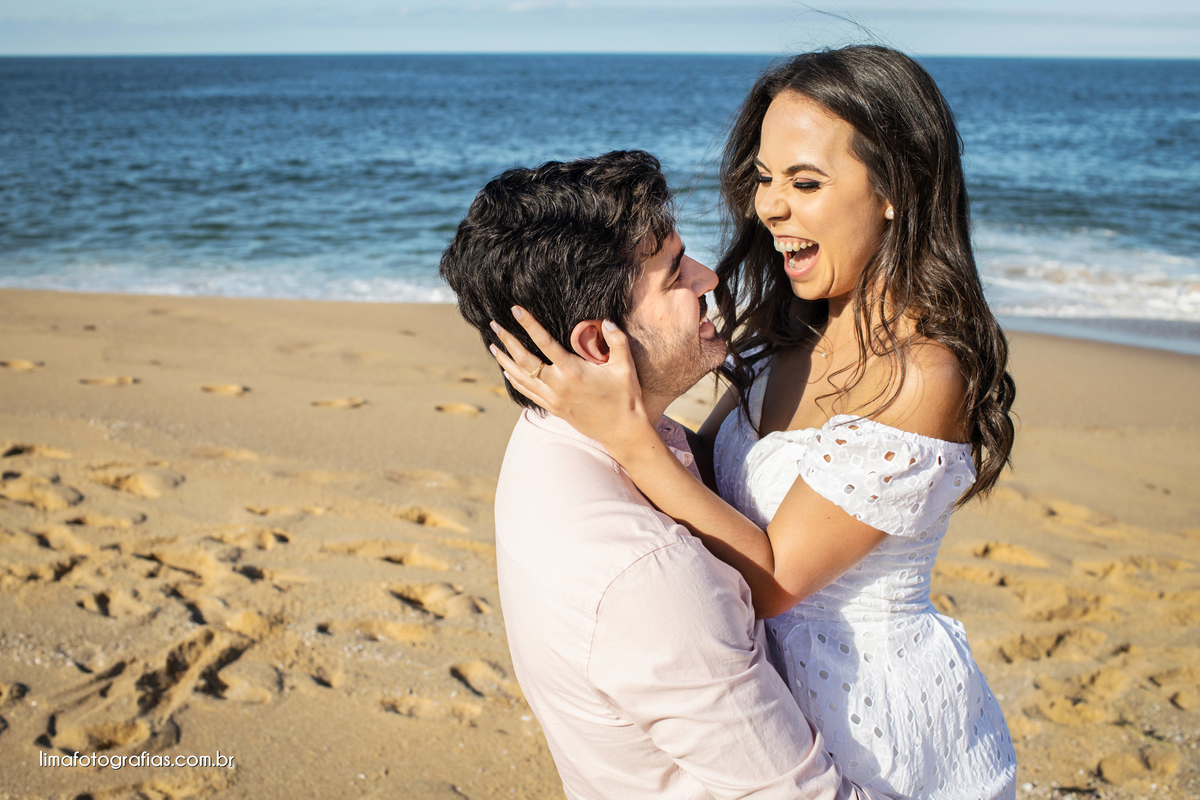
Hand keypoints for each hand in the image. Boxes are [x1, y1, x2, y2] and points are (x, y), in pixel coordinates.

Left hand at [489, 307, 654, 454]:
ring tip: (493, 347)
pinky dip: (514, 381)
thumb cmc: (625, 397)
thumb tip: (607, 321)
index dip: (528, 324)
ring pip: (520, 378)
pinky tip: (506, 371)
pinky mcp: (553, 408)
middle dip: (507, 341)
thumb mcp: (625, 366)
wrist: (622, 431)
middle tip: (494, 325)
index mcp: (573, 371)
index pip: (544, 342)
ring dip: (504, 361)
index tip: (515, 310)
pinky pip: (527, 393)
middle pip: (524, 360)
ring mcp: (553, 399)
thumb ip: (617, 340)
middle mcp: (558, 385)